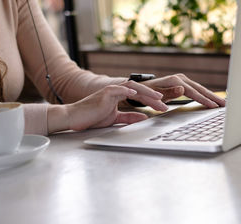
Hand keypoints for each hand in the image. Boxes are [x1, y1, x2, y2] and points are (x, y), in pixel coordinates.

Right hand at [48, 85, 166, 132]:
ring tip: (158, 98)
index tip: (162, 107)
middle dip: (153, 98)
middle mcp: (117, 91)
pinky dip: (129, 90)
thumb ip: (129, 117)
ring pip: (133, 87)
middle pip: (140, 91)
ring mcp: (111, 91)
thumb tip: (144, 117)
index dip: (152, 101)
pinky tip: (137, 94)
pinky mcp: (105, 93)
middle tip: (165, 105)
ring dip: (147, 93)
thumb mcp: (115, 118)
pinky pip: (119, 89)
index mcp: (119, 96)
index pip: (139, 96)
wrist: (75, 118)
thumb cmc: (92, 117)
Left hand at [142, 73, 225, 107]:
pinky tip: (211, 99)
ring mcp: (182, 80)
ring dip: (211, 96)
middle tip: (225, 104)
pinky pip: (196, 89)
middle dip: (213, 97)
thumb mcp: (155, 95)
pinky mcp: (182, 83)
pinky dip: (205, 94)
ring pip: (200, 89)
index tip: (213, 106)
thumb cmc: (146, 94)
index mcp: (175, 81)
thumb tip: (183, 89)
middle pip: (200, 89)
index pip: (193, 92)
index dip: (204, 100)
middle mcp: (180, 78)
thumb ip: (169, 93)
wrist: (140, 88)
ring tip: (222, 103)